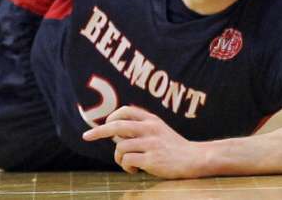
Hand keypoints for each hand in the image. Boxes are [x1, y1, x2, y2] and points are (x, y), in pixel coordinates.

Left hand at [82, 106, 206, 178]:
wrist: (194, 159)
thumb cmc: (174, 147)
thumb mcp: (159, 130)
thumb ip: (141, 127)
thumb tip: (116, 129)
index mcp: (152, 120)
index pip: (126, 111)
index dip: (111, 116)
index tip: (102, 124)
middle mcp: (150, 129)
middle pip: (117, 125)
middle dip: (98, 131)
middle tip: (86, 136)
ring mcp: (151, 144)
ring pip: (120, 147)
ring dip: (118, 158)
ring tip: (128, 164)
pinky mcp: (151, 159)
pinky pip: (127, 161)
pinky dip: (127, 167)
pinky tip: (136, 170)